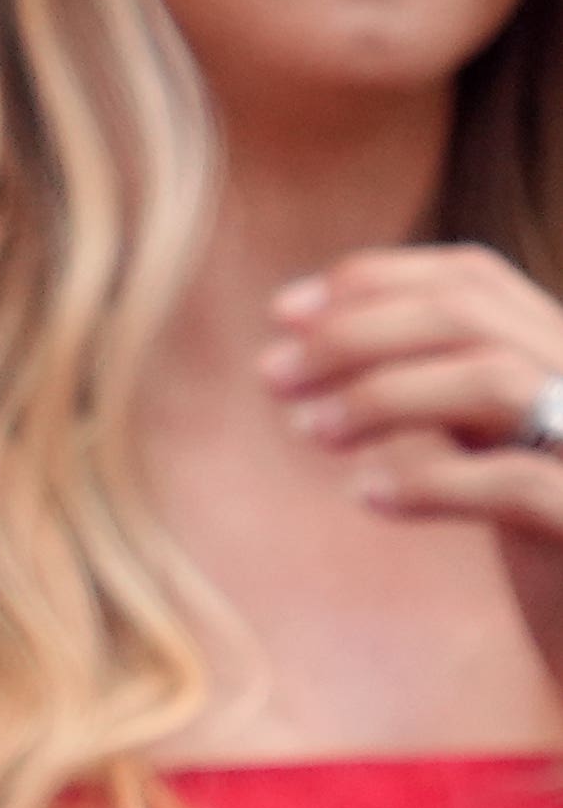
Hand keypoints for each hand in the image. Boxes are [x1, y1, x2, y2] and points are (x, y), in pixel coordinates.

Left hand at [264, 243, 562, 670]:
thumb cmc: (545, 529)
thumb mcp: (491, 437)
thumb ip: (435, 382)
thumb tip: (306, 334)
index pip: (471, 278)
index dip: (372, 282)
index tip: (282, 314)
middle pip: (466, 316)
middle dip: (351, 336)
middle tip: (272, 377)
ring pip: (492, 380)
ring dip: (380, 397)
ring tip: (310, 432)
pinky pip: (516, 484)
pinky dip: (428, 481)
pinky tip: (368, 496)